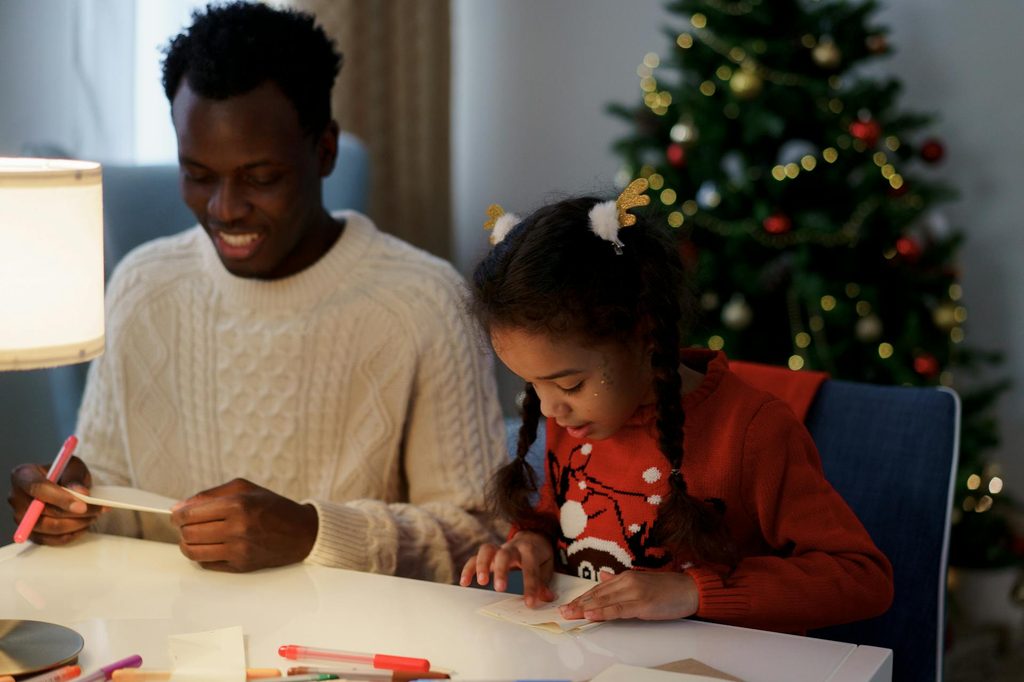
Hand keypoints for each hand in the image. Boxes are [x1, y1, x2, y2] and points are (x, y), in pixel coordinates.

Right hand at [8, 456, 101, 544]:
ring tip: (93, 515)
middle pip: (44, 512)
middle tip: (97, 510)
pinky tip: (84, 525)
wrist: (62, 484)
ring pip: (49, 528)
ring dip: (76, 524)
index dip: (61, 498)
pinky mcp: (32, 533)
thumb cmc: (65, 473)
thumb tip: (81, 494)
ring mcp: (22, 518)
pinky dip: (71, 535)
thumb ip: (75, 478)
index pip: (38, 489)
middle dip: (74, 513)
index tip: (82, 506)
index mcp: (23, 476)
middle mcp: (17, 498)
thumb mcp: (72, 467)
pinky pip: (51, 540)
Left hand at [170, 478, 317, 571]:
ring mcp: (239, 550)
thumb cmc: (272, 507)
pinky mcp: (241, 566)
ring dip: (188, 544)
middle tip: (188, 524)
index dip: (177, 514)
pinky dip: (202, 555)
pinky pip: (206, 564)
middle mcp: (238, 528)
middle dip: (182, 529)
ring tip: (196, 537)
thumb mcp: (244, 489)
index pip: (190, 513)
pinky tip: (211, 546)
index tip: (177, 514)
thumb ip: (210, 495)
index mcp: (238, 505)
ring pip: (193, 552)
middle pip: (188, 533)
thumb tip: (179, 507)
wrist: (302, 532)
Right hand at [458, 530, 555, 606]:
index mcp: (530, 550)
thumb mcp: (547, 566)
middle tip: (500, 588)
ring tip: (481, 582)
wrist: (532, 536)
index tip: (529, 603)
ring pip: (486, 550)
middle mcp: (513, 547)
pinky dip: (468, 569)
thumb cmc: (539, 556)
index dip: (530, 585)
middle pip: (504, 554)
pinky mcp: (488, 554)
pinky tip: (464, 583)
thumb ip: (544, 581)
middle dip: (501, 571)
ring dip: (482, 565)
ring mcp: (498, 549)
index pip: (530, 568)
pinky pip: (475, 558)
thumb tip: (545, 597)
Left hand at [558, 570, 698, 621]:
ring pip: (604, 602)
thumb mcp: (641, 581)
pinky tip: (590, 615)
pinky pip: (618, 609)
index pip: (598, 590)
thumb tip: (602, 577)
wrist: (690, 589)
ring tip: (569, 614)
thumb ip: (619, 581)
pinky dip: (603, 612)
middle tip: (562, 612)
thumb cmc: (668, 588)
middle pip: (597, 595)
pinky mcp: (642, 604)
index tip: (568, 606)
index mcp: (625, 577)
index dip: (582, 598)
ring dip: (584, 609)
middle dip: (578, 604)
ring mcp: (634, 592)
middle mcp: (627, 582)